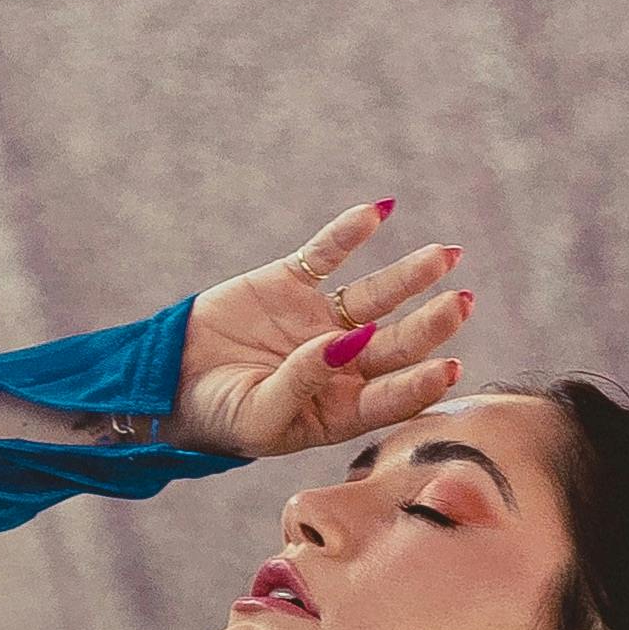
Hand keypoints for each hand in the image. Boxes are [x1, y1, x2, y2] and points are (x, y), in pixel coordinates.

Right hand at [175, 196, 475, 459]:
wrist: (167, 382)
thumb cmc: (216, 417)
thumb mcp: (258, 416)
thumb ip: (302, 385)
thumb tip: (346, 345)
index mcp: (337, 409)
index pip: (390, 397)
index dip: (421, 382)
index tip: (452, 366)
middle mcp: (340, 364)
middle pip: (396, 342)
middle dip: (430, 323)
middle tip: (462, 302)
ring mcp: (318, 320)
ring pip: (376, 295)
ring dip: (410, 275)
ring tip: (445, 255)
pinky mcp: (291, 283)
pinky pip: (326, 253)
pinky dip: (349, 232)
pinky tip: (378, 212)